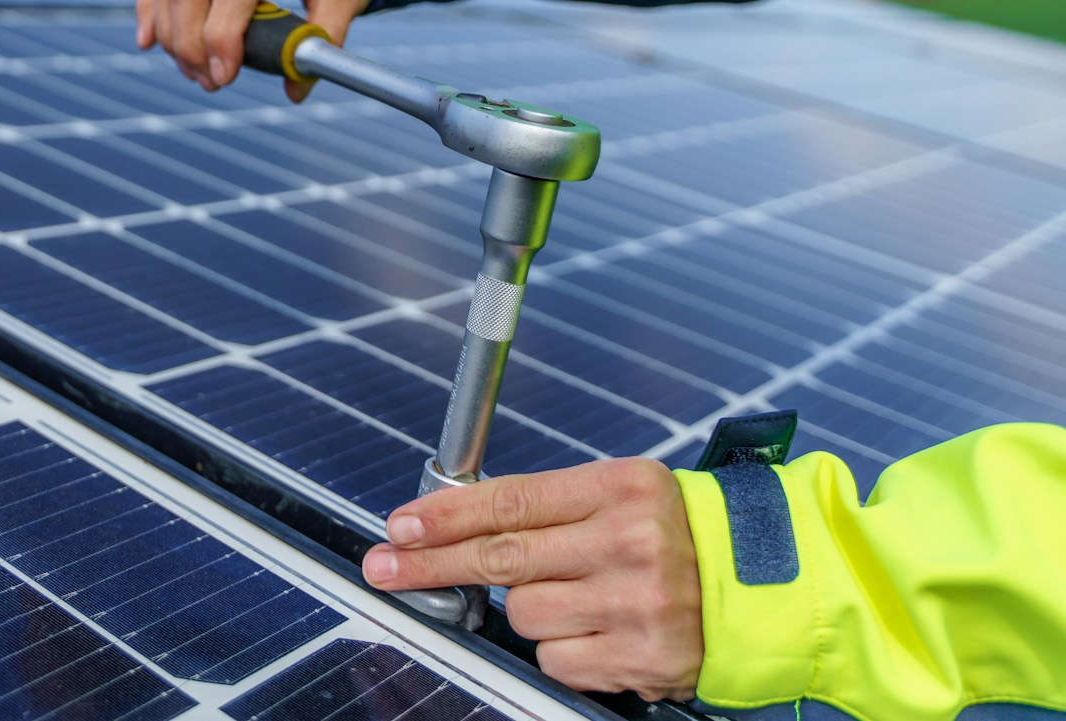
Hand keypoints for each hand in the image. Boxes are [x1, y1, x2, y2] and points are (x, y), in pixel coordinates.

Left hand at [362, 460, 702, 701]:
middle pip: (502, 557)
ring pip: (524, 613)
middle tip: (384, 566)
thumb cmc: (676, 534)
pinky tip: (598, 629)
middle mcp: (629, 542)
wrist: (764, 586)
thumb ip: (548, 507)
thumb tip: (453, 523)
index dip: (447, 515)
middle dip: (431, 563)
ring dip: (530, 609)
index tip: (401, 525)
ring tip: (578, 595)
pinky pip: (555, 659)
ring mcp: (636, 604)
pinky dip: (562, 648)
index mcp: (620, 488)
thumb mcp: (620, 494)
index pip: (512, 500)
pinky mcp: (641, 658)